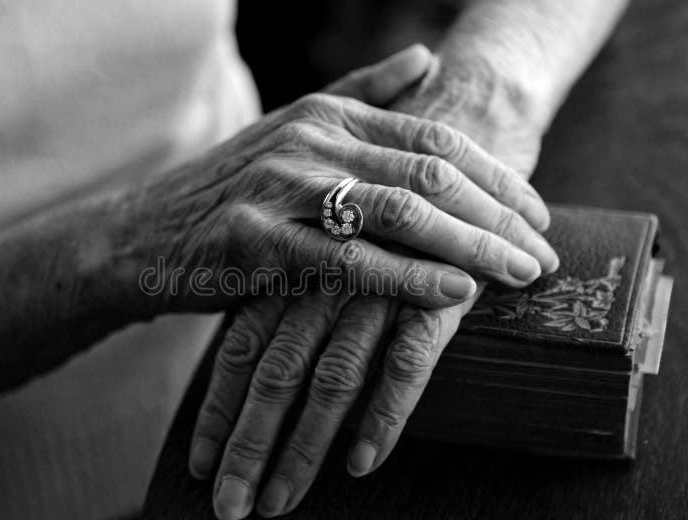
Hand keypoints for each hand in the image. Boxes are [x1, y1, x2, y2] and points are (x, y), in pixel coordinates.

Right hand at [130, 45, 554, 313]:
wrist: (143, 234)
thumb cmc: (230, 192)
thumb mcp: (293, 130)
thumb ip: (363, 94)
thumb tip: (426, 58)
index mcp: (327, 113)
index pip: (435, 135)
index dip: (497, 175)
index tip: (538, 214)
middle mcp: (310, 138)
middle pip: (430, 171)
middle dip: (498, 215)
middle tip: (544, 254)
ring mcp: (280, 185)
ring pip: (398, 209)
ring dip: (469, 245)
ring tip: (519, 275)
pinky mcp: (255, 238)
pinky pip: (347, 260)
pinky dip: (406, 277)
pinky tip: (453, 294)